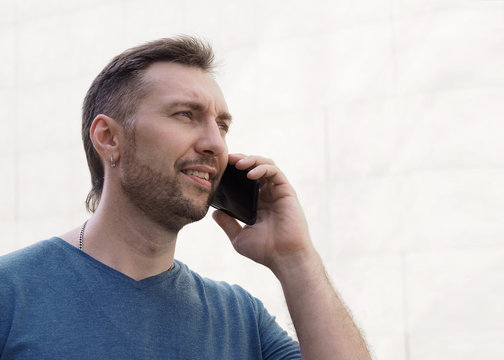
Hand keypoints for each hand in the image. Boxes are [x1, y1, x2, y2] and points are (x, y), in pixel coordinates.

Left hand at [212, 154, 312, 275]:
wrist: (284, 258)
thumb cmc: (265, 251)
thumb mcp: (239, 237)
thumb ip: (227, 224)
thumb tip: (214, 213)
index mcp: (257, 203)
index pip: (245, 179)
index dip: (234, 171)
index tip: (220, 168)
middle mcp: (268, 194)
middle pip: (255, 167)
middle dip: (241, 160)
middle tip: (227, 159)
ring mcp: (278, 192)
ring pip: (266, 165)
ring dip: (252, 160)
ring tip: (238, 163)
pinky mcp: (287, 191)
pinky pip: (275, 172)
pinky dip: (262, 168)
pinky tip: (250, 174)